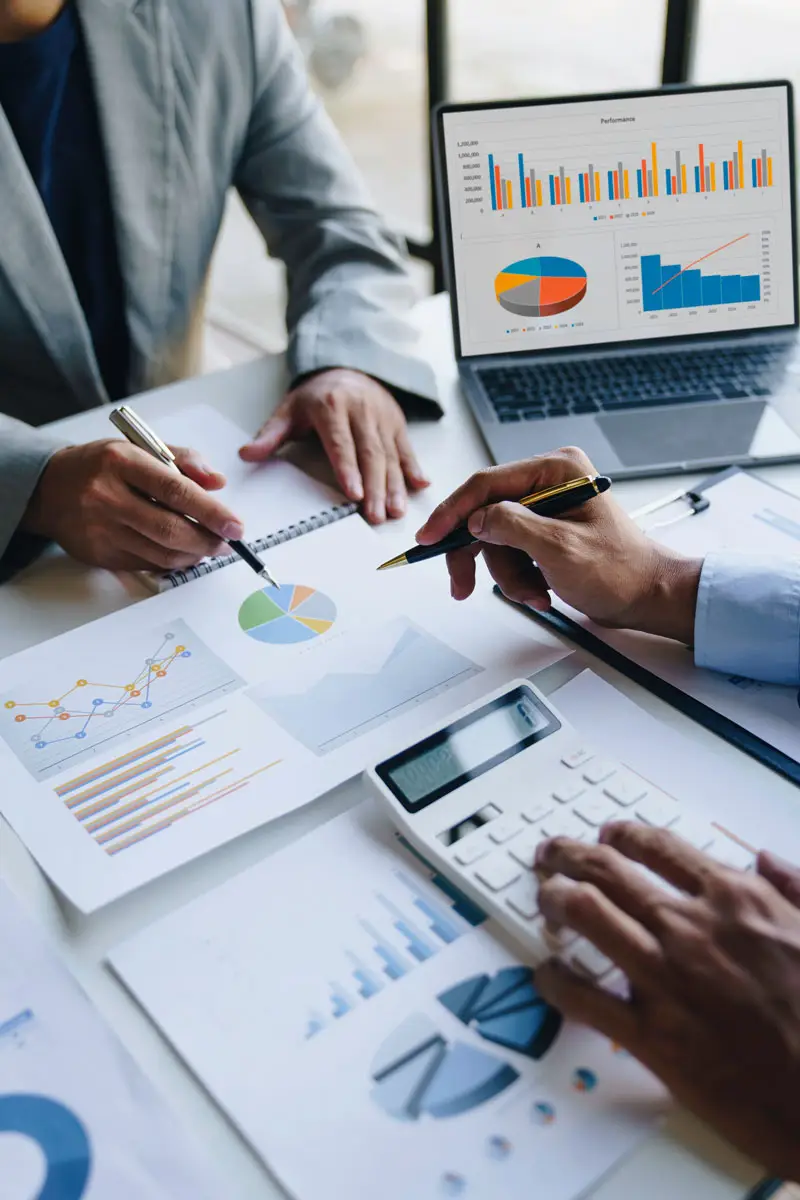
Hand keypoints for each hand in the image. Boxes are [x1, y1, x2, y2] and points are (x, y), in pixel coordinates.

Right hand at [21, 440, 243, 570]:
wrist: (49, 489)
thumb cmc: (102, 466)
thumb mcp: (140, 448)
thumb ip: (183, 460)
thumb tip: (217, 482)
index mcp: (121, 462)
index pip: (175, 490)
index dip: (211, 512)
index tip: (235, 525)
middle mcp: (107, 496)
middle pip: (170, 529)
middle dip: (208, 540)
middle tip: (227, 542)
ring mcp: (101, 529)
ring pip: (161, 553)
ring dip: (194, 555)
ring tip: (209, 547)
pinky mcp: (99, 554)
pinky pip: (147, 564)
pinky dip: (172, 561)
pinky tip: (183, 552)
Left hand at [239, 368, 428, 523]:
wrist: (348, 367)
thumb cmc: (317, 396)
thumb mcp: (289, 409)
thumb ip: (270, 434)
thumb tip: (247, 454)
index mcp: (332, 408)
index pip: (341, 443)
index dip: (348, 469)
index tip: (354, 493)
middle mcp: (362, 411)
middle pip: (370, 454)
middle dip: (375, 487)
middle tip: (376, 515)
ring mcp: (382, 418)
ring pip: (391, 455)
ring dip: (395, 485)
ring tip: (396, 511)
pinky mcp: (397, 424)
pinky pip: (407, 448)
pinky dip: (414, 468)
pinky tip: (420, 486)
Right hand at [416, 446, 700, 642]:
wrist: (649, 597)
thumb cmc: (622, 571)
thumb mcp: (560, 548)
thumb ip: (512, 526)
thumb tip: (476, 519)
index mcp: (557, 470)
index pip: (488, 484)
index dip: (453, 512)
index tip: (430, 536)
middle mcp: (549, 483)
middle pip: (485, 514)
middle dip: (481, 555)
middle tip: (461, 583)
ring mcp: (546, 509)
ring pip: (496, 541)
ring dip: (508, 575)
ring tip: (534, 593)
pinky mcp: (545, 533)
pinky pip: (511, 553)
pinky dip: (519, 578)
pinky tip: (541, 591)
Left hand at [534, 824, 799, 1178]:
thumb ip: (791, 889)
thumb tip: (765, 861)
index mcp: (733, 899)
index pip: (658, 847)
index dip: (621, 835)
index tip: (605, 834)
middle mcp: (690, 928)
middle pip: (606, 870)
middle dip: (569, 855)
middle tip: (551, 855)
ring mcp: (666, 979)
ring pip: (585, 914)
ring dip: (553, 900)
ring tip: (543, 900)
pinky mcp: (652, 1035)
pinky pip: (583, 998)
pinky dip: (554, 981)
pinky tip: (547, 976)